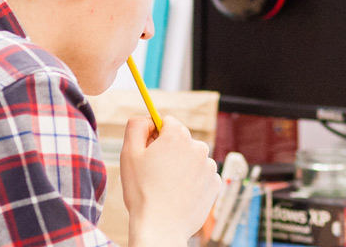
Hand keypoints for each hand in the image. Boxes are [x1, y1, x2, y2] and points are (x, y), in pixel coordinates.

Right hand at [121, 116, 219, 246]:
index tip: (150, 152)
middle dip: (170, 151)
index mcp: (178, 136)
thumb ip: (136, 126)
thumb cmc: (142, 191)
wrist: (161, 227)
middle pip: (182, 140)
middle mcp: (199, 147)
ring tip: (167, 186)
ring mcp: (210, 166)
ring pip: (192, 158)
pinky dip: (192, 181)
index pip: (167, 122)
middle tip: (156, 173)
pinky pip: (201, 175)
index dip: (156, 136)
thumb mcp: (129, 153)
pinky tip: (179, 194)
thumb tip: (148, 118)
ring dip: (182, 166)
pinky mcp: (216, 184)